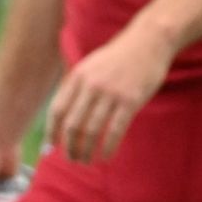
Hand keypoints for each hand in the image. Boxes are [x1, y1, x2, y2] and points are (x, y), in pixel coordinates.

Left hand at [45, 23, 175, 163]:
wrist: (149, 40)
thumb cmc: (119, 56)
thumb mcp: (91, 65)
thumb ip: (77, 87)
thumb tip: (63, 117)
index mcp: (78, 76)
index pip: (58, 110)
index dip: (53, 132)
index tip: (52, 147)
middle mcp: (92, 85)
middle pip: (73, 125)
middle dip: (70, 147)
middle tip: (73, 159)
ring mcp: (111, 93)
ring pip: (92, 131)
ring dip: (87, 151)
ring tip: (87, 161)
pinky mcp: (130, 100)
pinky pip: (115, 130)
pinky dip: (108, 147)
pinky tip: (106, 156)